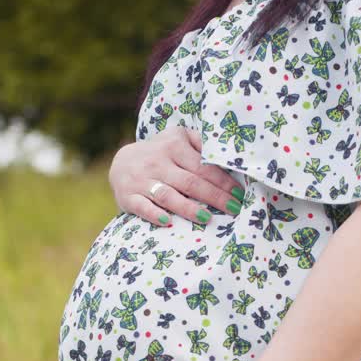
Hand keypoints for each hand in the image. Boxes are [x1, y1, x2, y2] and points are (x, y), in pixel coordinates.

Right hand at [108, 125, 246, 225]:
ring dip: (188, 208)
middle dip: (214, 197)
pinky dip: (154, 214)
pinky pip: (142, 206)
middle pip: (190, 182)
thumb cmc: (161, 153)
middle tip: (234, 210)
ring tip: (207, 218)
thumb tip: (227, 155)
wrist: (121, 162)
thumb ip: (200, 144)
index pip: (203, 166)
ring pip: (168, 196)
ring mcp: (142, 180)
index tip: (239, 195)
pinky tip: (168, 222)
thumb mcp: (178, 138)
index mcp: (174, 146)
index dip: (223, 181)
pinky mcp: (128, 197)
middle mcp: (158, 162)